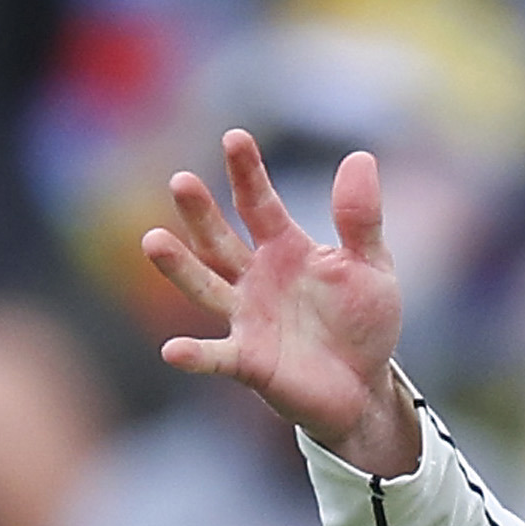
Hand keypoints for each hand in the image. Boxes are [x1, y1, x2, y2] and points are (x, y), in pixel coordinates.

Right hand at [142, 132, 421, 479]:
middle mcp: (255, 278)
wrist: (364, 387)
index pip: (259, 203)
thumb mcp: (372, 266)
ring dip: (180, 267)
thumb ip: (361, 218)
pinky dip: (195, 356)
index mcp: (284, 247)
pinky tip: (173, 352)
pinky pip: (217, 357)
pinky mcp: (248, 361)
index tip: (234, 138)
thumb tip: (360, 157)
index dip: (247, 172)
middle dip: (200, 213)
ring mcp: (246, 318)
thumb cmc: (363, 322)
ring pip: (206, 287)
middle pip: (220, 240)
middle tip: (181, 181)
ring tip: (152, 242)